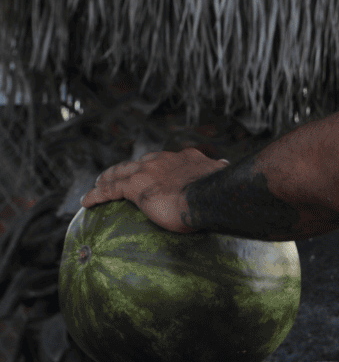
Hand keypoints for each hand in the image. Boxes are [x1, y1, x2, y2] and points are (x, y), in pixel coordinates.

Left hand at [81, 148, 229, 231]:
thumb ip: (221, 175)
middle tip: (116, 173)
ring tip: (98, 184)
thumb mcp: (223, 180)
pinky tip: (86, 202)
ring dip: (107, 177)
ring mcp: (148, 171)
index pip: (164, 161)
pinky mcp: (136, 186)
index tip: (150, 170)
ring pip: (120, 172)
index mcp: (186, 159)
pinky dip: (96, 195)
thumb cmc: (223, 193)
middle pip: (138, 162)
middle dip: (127, 167)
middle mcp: (165, 160)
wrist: (212, 195)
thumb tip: (229, 169)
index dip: (154, 165)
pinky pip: (109, 190)